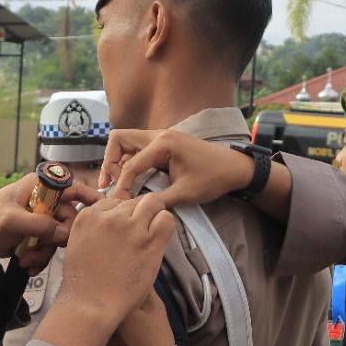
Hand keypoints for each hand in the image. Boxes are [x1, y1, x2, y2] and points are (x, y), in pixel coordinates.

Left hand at [0, 174, 98, 276]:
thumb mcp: (10, 222)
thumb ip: (39, 225)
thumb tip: (66, 233)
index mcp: (38, 186)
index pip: (71, 186)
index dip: (89, 196)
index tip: (104, 210)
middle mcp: (43, 200)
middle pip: (69, 217)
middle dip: (56, 239)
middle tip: (40, 251)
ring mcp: (40, 218)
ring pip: (59, 236)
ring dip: (45, 252)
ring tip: (26, 261)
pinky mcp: (36, 236)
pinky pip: (49, 247)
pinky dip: (40, 258)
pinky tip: (27, 265)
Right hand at [33, 194, 177, 345]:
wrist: (90, 305)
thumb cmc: (83, 284)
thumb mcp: (78, 245)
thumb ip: (94, 229)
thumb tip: (113, 223)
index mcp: (88, 216)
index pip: (113, 201)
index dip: (121, 216)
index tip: (122, 232)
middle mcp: (109, 216)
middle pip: (133, 202)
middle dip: (137, 215)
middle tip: (137, 236)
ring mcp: (130, 227)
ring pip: (152, 203)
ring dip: (153, 217)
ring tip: (148, 238)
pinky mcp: (149, 241)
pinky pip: (166, 219)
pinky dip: (165, 225)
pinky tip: (158, 240)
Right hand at [101, 128, 253, 206]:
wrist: (235, 168)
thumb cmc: (213, 178)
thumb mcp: (185, 194)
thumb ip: (157, 201)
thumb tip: (135, 209)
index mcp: (163, 143)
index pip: (130, 164)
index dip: (122, 185)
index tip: (121, 202)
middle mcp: (158, 135)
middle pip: (119, 139)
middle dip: (110, 161)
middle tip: (110, 184)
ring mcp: (161, 137)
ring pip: (126, 142)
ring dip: (118, 161)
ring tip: (117, 184)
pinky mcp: (164, 144)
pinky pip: (138, 149)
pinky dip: (130, 162)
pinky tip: (131, 180)